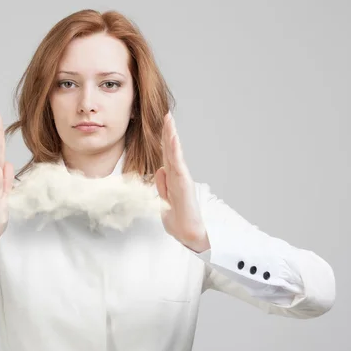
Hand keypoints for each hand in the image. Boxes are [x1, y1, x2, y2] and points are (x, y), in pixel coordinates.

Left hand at [155, 112, 209, 252]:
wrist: (190, 234)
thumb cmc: (178, 220)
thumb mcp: (163, 200)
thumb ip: (162, 185)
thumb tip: (160, 170)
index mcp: (172, 179)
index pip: (167, 156)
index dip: (164, 141)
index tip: (163, 125)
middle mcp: (178, 176)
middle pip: (171, 151)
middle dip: (169, 132)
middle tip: (167, 115)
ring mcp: (182, 179)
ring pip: (175, 154)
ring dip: (172, 138)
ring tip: (170, 122)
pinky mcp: (184, 185)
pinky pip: (178, 165)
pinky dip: (175, 152)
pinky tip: (173, 141)